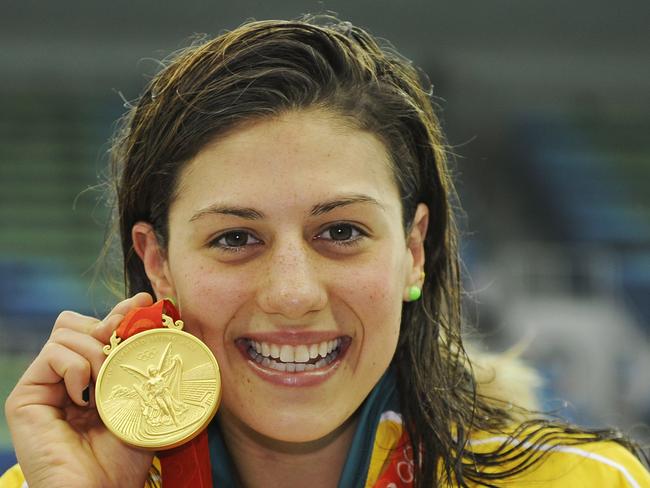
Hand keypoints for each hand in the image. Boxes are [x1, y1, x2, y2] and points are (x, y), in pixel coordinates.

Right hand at [5, 293, 155, 487]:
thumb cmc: (125, 452)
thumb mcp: (138, 394)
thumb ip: (136, 354)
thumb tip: (143, 301)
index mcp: (90, 375)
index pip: (97, 326)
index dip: (119, 312)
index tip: (145, 304)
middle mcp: (63, 377)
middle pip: (75, 322)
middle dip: (105, 328)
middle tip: (122, 351)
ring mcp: (43, 386)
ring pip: (65, 333)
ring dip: (95, 353)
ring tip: (105, 385)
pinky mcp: (25, 398)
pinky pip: (52, 354)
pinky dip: (76, 368)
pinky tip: (86, 396)